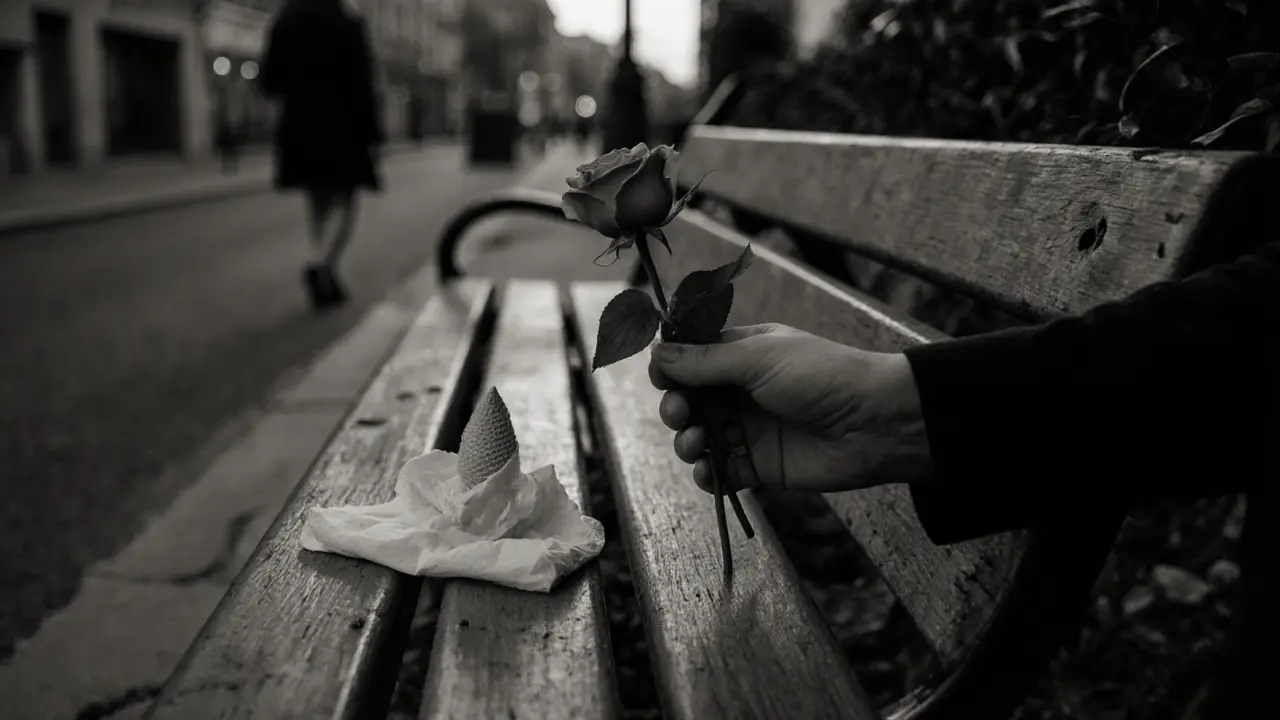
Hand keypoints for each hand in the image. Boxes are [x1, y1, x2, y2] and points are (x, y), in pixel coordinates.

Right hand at [648, 324, 932, 493]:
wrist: (874, 423)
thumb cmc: (821, 376)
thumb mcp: (759, 358)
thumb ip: (705, 360)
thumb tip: (657, 354)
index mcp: (742, 354)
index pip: (692, 359)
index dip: (671, 369)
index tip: (662, 379)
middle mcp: (742, 391)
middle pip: (689, 400)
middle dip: (676, 408)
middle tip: (681, 414)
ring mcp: (749, 429)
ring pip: (699, 437)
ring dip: (688, 441)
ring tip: (697, 443)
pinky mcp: (759, 466)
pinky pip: (721, 472)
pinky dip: (707, 474)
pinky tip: (708, 471)